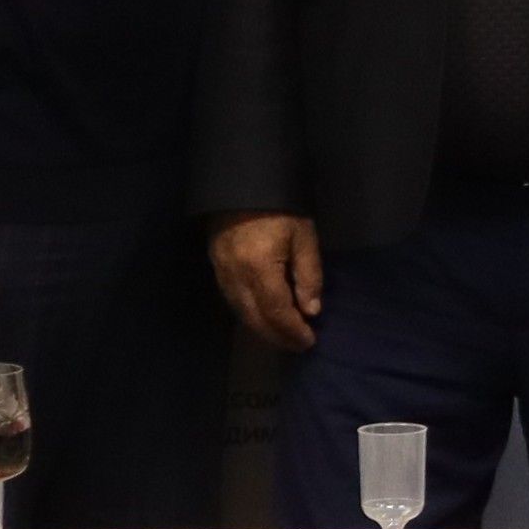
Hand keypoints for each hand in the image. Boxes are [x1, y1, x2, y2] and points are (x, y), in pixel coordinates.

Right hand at [211, 213, 323, 355]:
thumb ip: (308, 275)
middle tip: (298, 346)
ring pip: (241, 313)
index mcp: (259, 268)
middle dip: (278, 337)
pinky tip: (263, 318)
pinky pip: (233, 301)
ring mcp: (222, 273)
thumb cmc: (280, 207)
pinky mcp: (216, 267)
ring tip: (283, 337)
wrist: (242, 183)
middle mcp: (236, 276)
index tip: (309, 341)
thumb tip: (311, 310)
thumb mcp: (304, 236)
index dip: (293, 330)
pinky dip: (249, 315)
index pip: (277, 311)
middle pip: (256, 319)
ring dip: (263, 330)